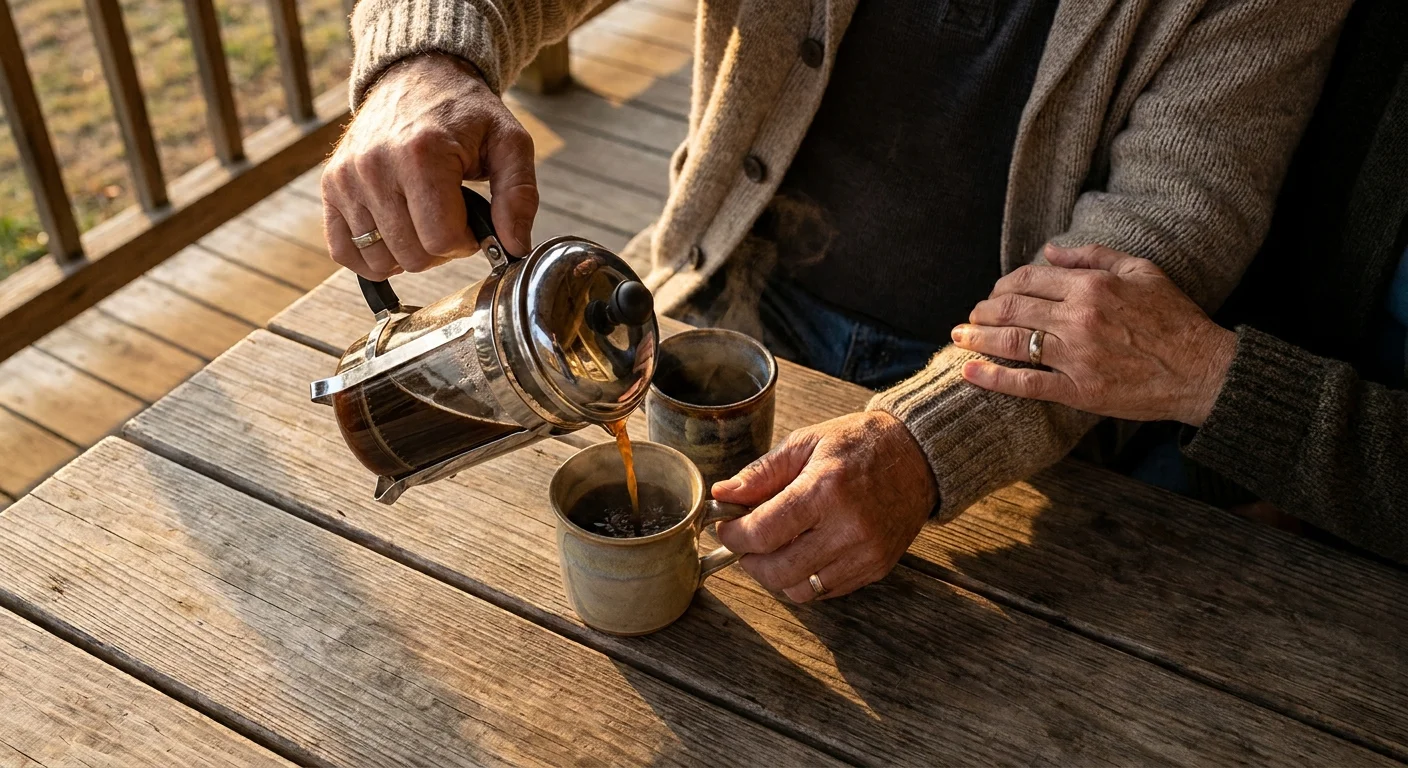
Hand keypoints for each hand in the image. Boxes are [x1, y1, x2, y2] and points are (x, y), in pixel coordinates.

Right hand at [322, 54, 538, 279]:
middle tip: (449, 216)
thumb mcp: (510, 143)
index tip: (472, 220)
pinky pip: (344, 252)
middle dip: (441, 248)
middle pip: (413, 256)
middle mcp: (375, 166)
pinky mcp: (330, 186)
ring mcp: (347, 178)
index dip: (467, 242)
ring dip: (409, 252)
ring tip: (422, 219)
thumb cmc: (466, 113)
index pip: (442, 240)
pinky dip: (371, 257)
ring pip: (381, 261)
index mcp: (421, 154)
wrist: (417, 76)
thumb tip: (515, 247)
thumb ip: (519, 196)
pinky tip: (395, 236)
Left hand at [711, 411, 936, 602]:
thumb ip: (761, 473)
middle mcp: (848, 528)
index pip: (763, 533)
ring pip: (800, 590)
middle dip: (749, 560)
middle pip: (777, 571)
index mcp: (825, 490)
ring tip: (774, 548)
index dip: (734, 535)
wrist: (918, 456)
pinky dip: (805, 579)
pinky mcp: (877, 568)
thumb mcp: (806, 443)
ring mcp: (866, 553)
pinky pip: (826, 591)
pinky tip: (803, 552)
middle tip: (745, 540)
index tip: (726, 527)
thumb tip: (723, 495)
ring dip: (776, 575)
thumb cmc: (859, 444)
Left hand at [951, 245, 1236, 425]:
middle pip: (1012, 307)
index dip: (1003, 284)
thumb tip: (1050, 249)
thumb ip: (1094, 256)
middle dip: (983, 310)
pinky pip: (1026, 383)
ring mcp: (1076, 355)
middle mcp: (1079, 317)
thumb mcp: (1142, 270)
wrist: (1202, 369)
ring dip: (978, 338)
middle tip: (969, 316)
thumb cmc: (1175, 318)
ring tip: (960, 337)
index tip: (994, 293)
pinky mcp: (1079, 389)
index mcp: (1092, 285)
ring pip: (1012, 341)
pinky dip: (993, 377)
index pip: (1029, 278)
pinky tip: (969, 371)